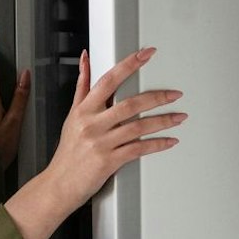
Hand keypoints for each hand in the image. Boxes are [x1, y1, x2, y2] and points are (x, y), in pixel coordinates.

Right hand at [5, 47, 183, 238]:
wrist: (59, 184)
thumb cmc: (67, 152)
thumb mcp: (72, 115)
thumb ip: (83, 86)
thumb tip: (86, 58)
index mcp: (84, 109)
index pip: (109, 80)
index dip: (130, 64)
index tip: (146, 54)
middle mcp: (92, 123)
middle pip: (130, 104)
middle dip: (157, 97)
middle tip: (175, 94)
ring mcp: (100, 143)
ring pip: (138, 127)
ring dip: (163, 121)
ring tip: (179, 117)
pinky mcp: (108, 161)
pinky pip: (138, 149)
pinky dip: (157, 144)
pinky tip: (169, 140)